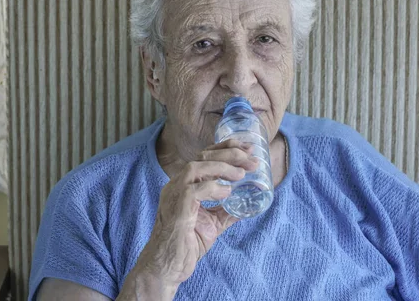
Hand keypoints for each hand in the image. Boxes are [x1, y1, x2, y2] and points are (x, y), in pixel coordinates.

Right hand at [137, 140, 257, 288]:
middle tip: (252, 159)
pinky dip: (212, 187)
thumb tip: (250, 204)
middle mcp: (176, 185)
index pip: (204, 157)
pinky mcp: (176, 210)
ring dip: (222, 167)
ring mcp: (173, 196)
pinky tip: (226, 192)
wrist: (166, 269)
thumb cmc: (185, 245)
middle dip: (230, 154)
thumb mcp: (213, 224)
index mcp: (184, 185)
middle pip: (202, 157)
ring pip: (196, 167)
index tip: (247, 149)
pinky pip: (194, 191)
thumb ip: (227, 211)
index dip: (226, 148)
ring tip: (241, 174)